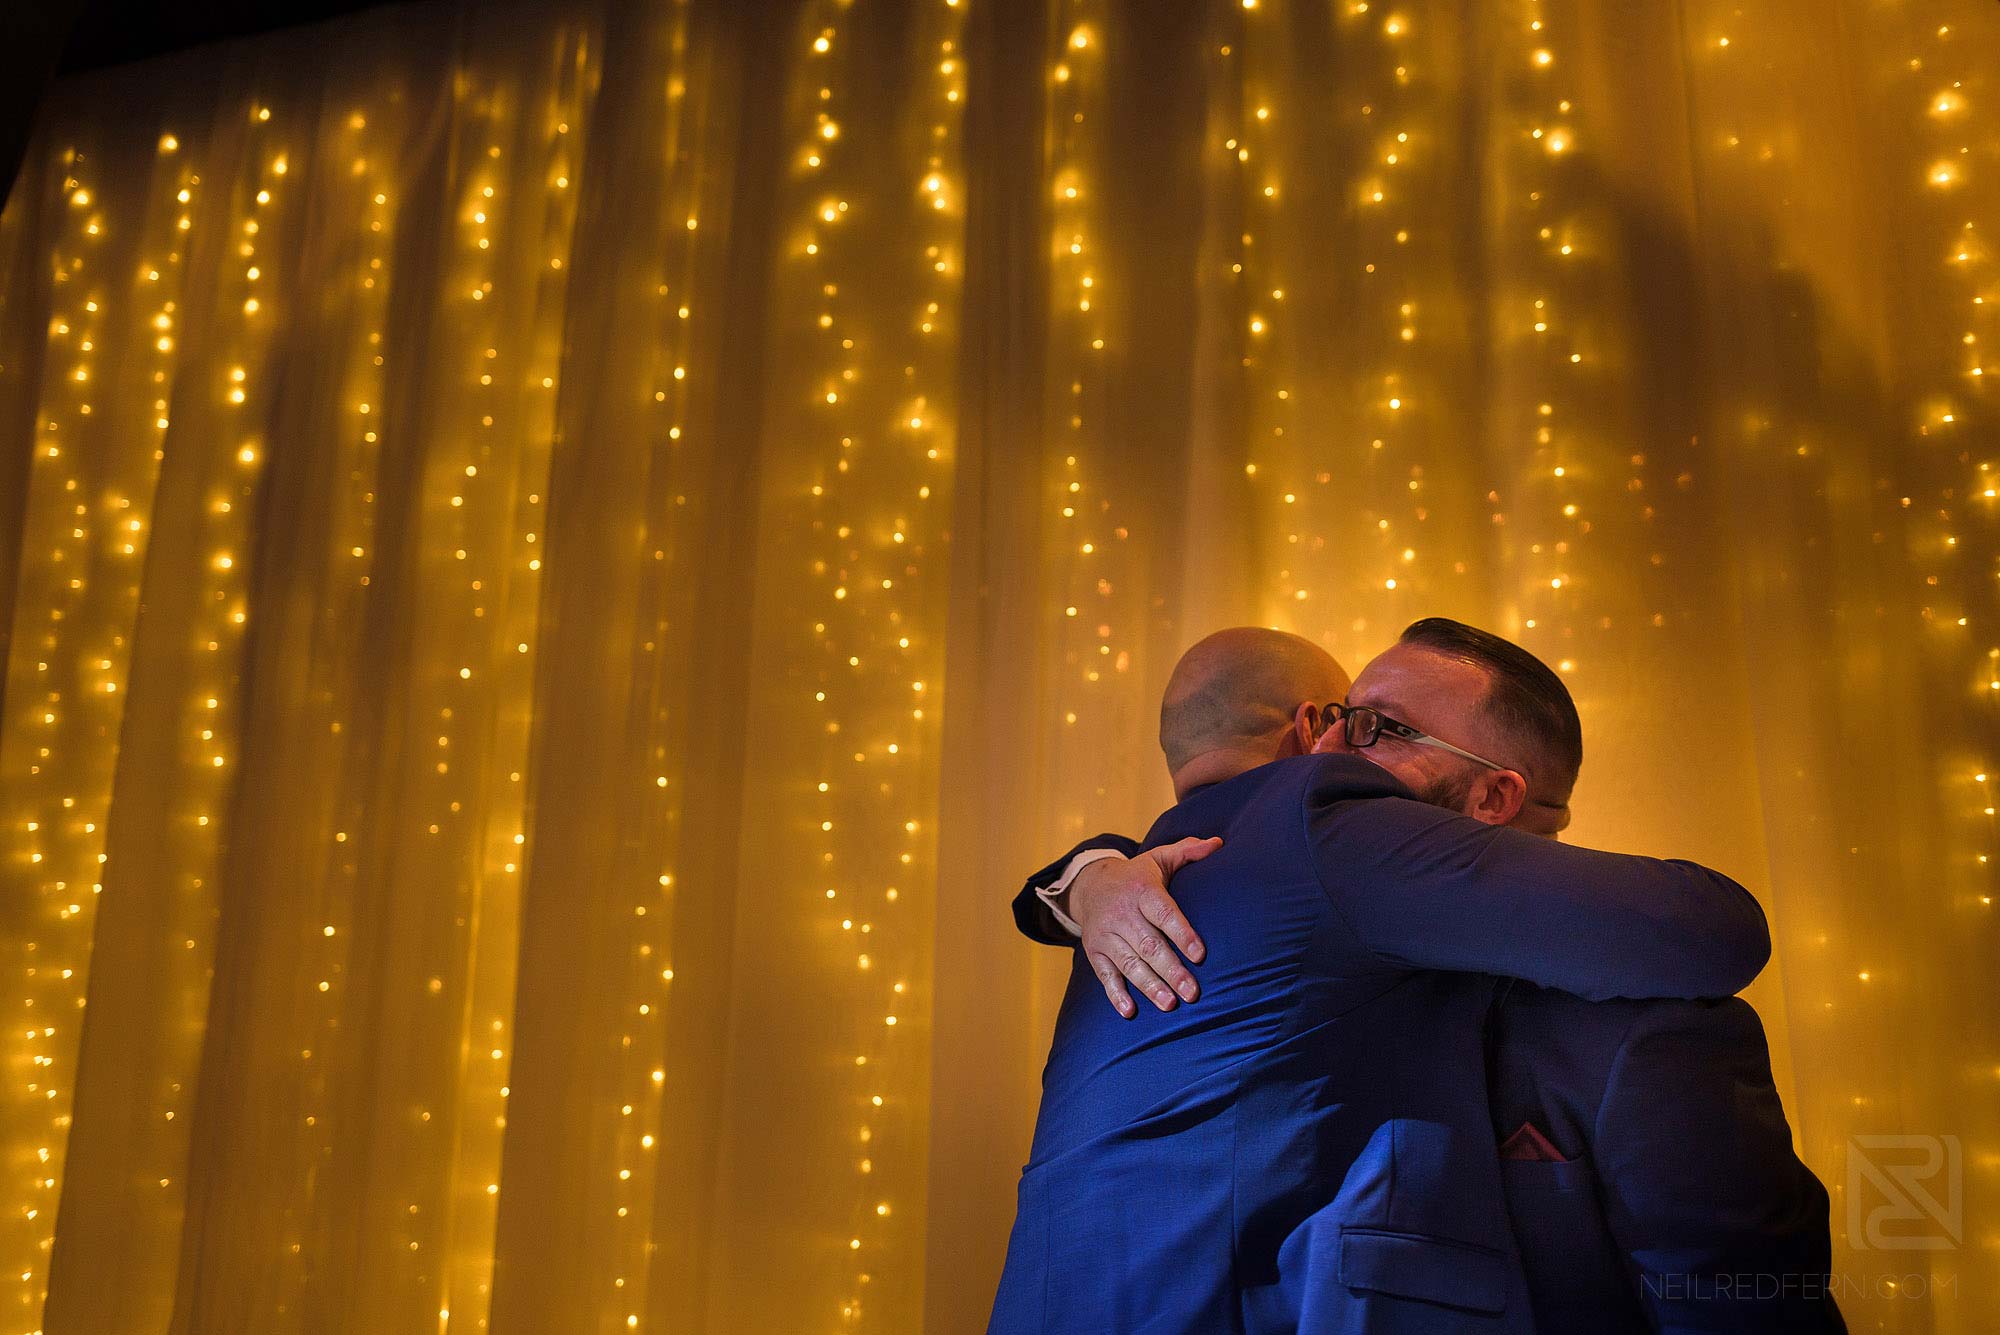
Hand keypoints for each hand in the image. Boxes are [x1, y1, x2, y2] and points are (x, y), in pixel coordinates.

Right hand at [1072, 836, 1219, 1017]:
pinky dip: (1115, 994)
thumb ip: (1188, 851)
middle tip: (1193, 992)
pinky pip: (1104, 975)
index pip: (1164, 913)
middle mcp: (1122, 913)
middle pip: (1149, 945)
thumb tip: (1218, 843)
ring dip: (1149, 986)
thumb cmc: (1137, 877)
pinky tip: (1130, 1011)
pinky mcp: (1095, 951)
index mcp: (1142, 891)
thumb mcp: (1159, 859)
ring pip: (1129, 963)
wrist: (1089, 885)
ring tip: (1170, 1005)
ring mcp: (1106, 934)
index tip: (1200, 955)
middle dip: (1171, 970)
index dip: (1182, 934)